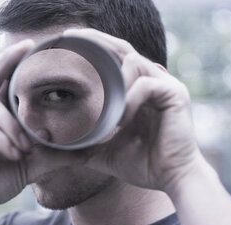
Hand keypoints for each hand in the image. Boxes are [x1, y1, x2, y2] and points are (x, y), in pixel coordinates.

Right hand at [0, 39, 83, 214]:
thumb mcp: (35, 162)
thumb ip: (60, 154)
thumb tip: (93, 150)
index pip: (4, 77)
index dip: (15, 59)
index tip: (34, 46)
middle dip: (9, 58)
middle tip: (28, 47)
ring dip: (13, 128)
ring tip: (26, 150)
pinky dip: (2, 141)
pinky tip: (13, 155)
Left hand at [63, 28, 204, 192]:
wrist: (171, 180)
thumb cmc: (142, 164)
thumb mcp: (105, 152)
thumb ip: (84, 147)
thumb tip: (55, 151)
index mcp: (137, 90)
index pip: (116, 58)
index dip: (95, 47)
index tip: (70, 42)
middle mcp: (152, 81)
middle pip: (123, 49)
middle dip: (98, 42)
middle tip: (73, 38)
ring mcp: (165, 85)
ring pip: (134, 61)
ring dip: (114, 80)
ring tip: (107, 109)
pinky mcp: (175, 95)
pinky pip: (146, 85)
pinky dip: (129, 100)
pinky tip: (121, 120)